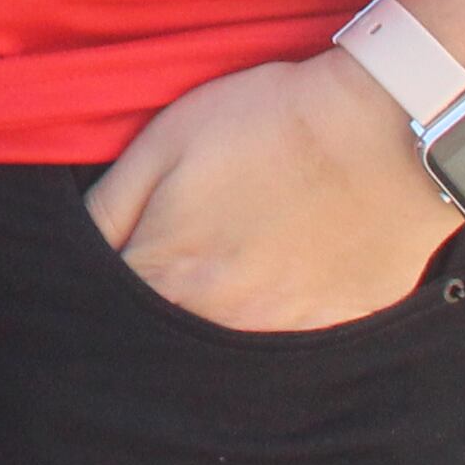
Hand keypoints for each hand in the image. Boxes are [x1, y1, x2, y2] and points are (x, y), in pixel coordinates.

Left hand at [82, 53, 462, 332]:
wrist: (384, 133)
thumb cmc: (268, 124)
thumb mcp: (162, 141)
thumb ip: (108, 208)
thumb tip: (80, 251)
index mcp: (165, 273)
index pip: (107, 304)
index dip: (99, 282)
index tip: (115, 255)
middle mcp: (218, 319)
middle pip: (162, 331)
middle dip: (150, 303)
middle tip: (174, 251)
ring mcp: (280, 329)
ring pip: (220, 340)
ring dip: (210, 310)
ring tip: (232, 252)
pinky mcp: (333, 325)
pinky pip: (282, 337)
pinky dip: (269, 311)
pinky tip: (279, 265)